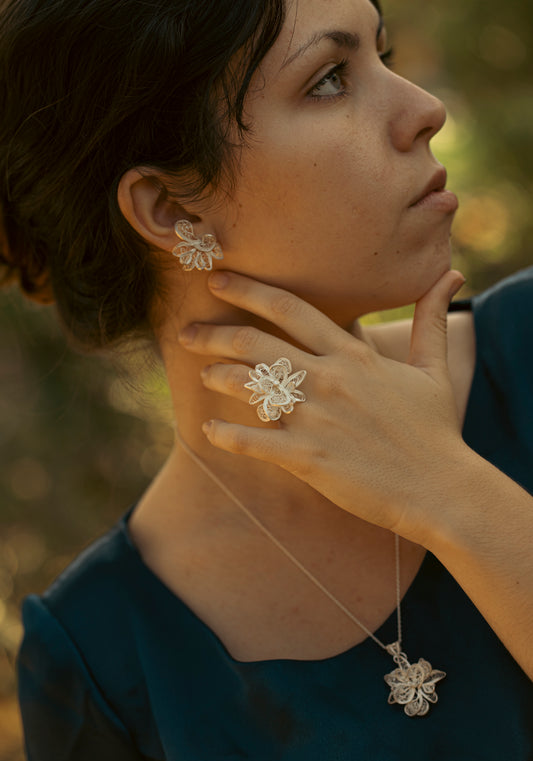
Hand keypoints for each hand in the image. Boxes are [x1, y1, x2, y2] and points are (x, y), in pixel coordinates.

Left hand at [179, 269, 466, 540]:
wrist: (441, 488)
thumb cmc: (435, 429)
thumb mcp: (434, 368)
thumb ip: (430, 319)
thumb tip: (451, 273)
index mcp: (352, 355)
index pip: (290, 308)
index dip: (248, 290)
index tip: (218, 280)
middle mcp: (328, 378)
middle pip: (255, 342)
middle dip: (213, 332)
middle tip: (188, 332)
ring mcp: (315, 417)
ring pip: (248, 385)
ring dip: (217, 376)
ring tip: (204, 375)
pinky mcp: (307, 456)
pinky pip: (252, 441)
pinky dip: (225, 434)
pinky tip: (210, 430)